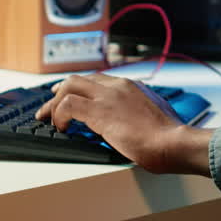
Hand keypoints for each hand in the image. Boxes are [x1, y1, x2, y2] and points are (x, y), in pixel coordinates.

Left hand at [35, 73, 211, 174]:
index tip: (68, 95)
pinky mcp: (99, 111)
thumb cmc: (169, 136)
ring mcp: (108, 96)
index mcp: (132, 86)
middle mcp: (118, 86)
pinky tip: (62, 128)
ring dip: (54, 105)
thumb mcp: (156, 115)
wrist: (172, 142)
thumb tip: (137, 120)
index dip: (79, 87)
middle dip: (59, 91)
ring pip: (68, 87)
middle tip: (49, 106)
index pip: (98, 79)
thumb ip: (142, 111)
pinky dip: (59, 116)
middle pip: (78, 79)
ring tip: (48, 120)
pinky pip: (67, 106)